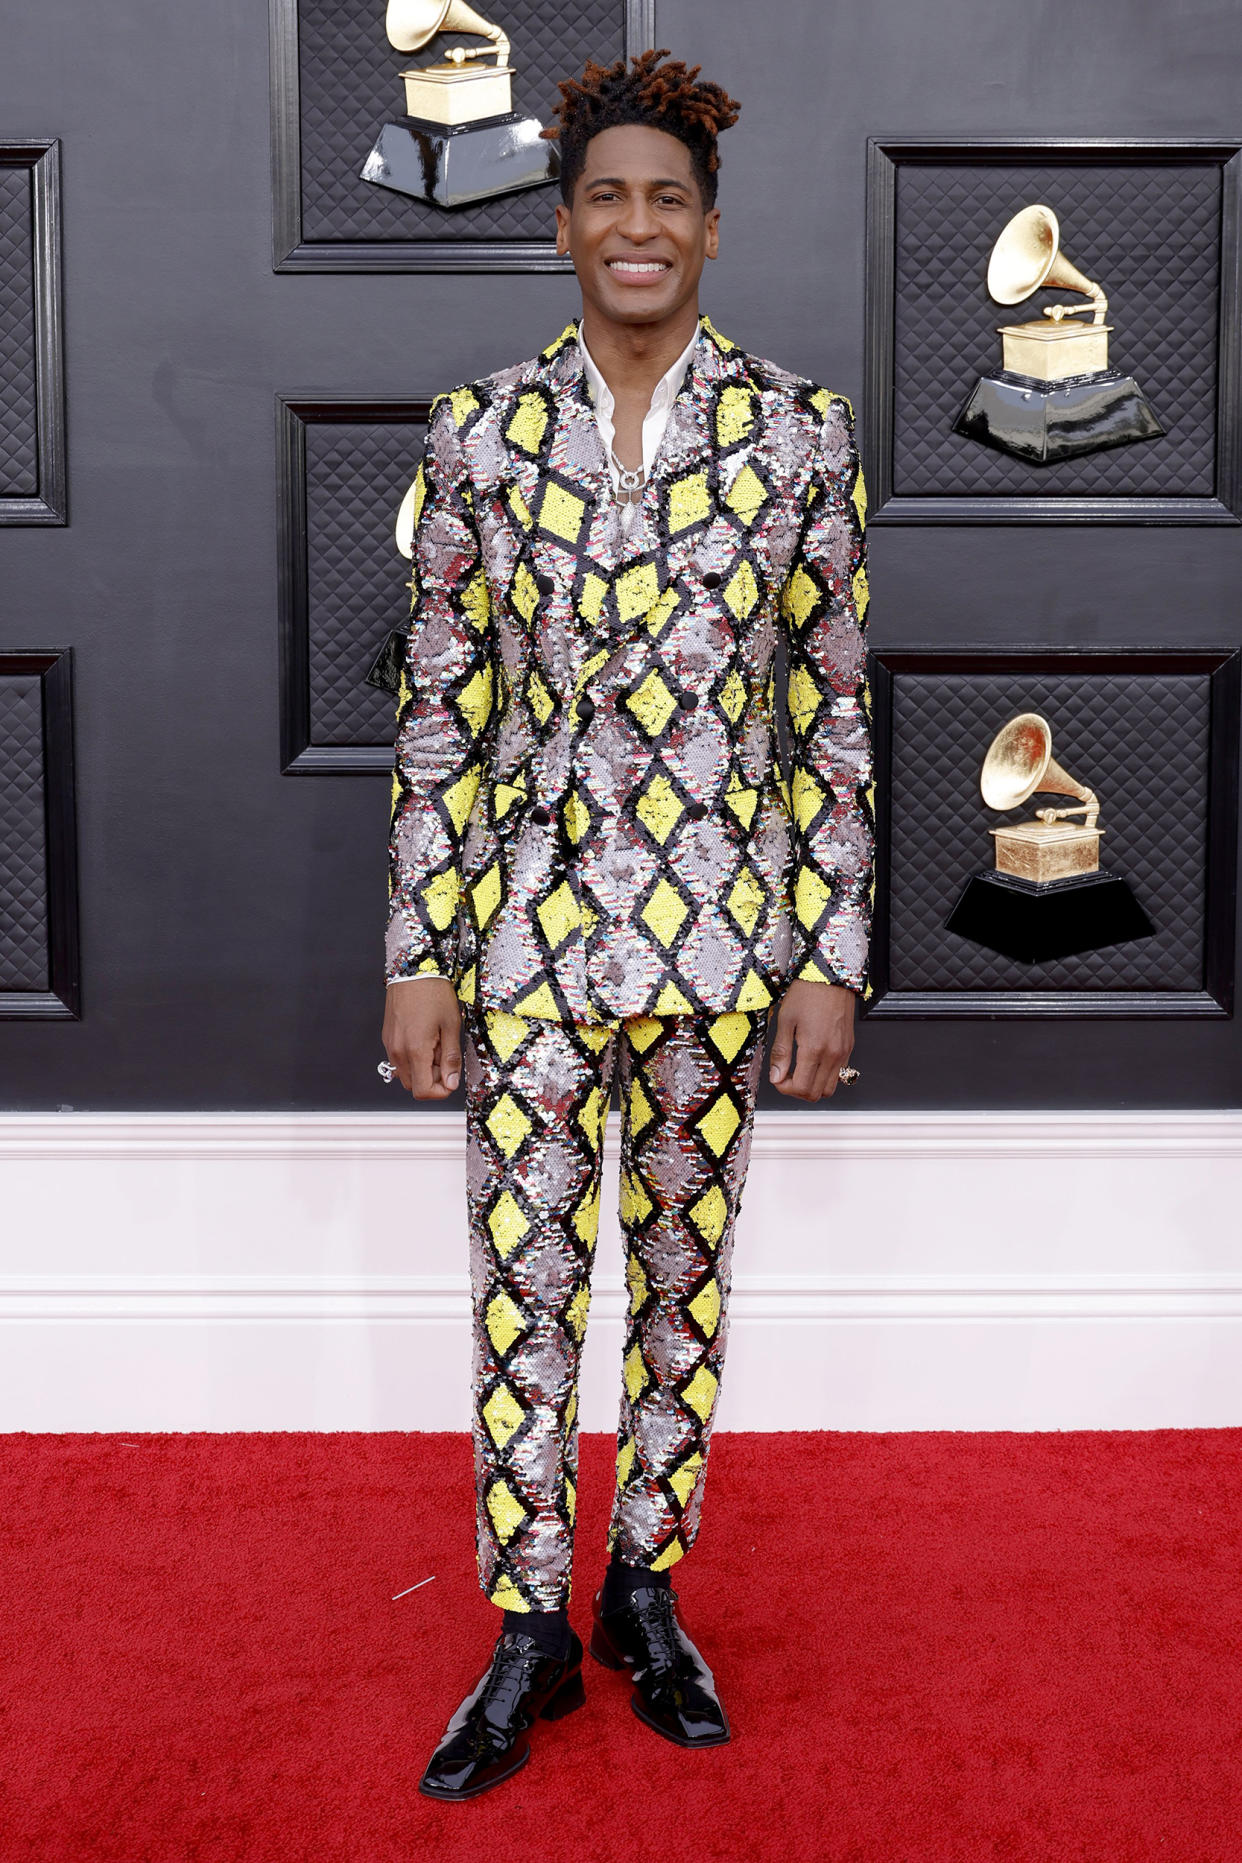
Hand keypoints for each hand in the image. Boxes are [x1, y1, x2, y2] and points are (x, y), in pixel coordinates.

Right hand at [382, 978, 461, 1098]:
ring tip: (436, 1046)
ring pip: (406, 1074)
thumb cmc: (433, 993)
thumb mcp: (451, 1026)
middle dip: (432, 1080)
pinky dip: (414, 1058)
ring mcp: (390, 1045)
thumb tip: (451, 1083)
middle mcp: (398, 1052)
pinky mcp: (388, 1038)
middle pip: (413, 1086)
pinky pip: (400, 1060)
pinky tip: (425, 1039)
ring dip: (423, 1069)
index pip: (423, 1092)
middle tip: (445, 1058)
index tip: (451, 1079)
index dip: (440, 1091)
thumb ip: (450, 1058)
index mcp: (415, 1051)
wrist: (413, 970)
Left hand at [768, 980, 855, 1101]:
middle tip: (785, 1076)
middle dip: (797, 1090)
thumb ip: (781, 1052)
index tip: (777, 1078)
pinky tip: (812, 1061)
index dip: (785, 1089)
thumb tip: (776, 1076)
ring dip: (812, 1085)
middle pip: (816, 1094)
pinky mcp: (848, 1047)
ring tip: (798, 1070)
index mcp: (815, 1048)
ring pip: (829, 1087)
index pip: (801, 1088)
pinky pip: (838, 1073)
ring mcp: (843, 1052)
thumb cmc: (807, 992)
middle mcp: (833, 1054)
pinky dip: (824, 1075)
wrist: (830, 975)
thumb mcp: (785, 1020)